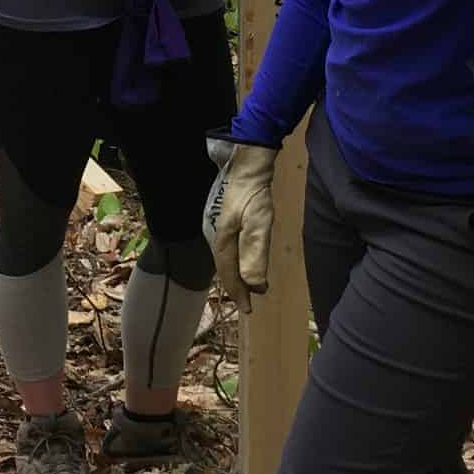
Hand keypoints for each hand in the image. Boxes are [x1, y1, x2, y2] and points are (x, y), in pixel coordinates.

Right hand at [204, 136, 278, 299]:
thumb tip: (254, 286)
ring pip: (225, 258)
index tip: (248, 310)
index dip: (239, 294)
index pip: (229, 275)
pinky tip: (243, 259)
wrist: (246, 163)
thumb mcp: (258, 224)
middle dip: (236, 286)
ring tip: (247, 286)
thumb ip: (255, 255)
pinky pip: (228, 248)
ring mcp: (217, 226)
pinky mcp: (223, 218)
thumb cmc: (253, 194)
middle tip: (248, 301)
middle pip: (224, 268)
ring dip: (236, 274)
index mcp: (222, 241)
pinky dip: (236, 260)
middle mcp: (215, 236)